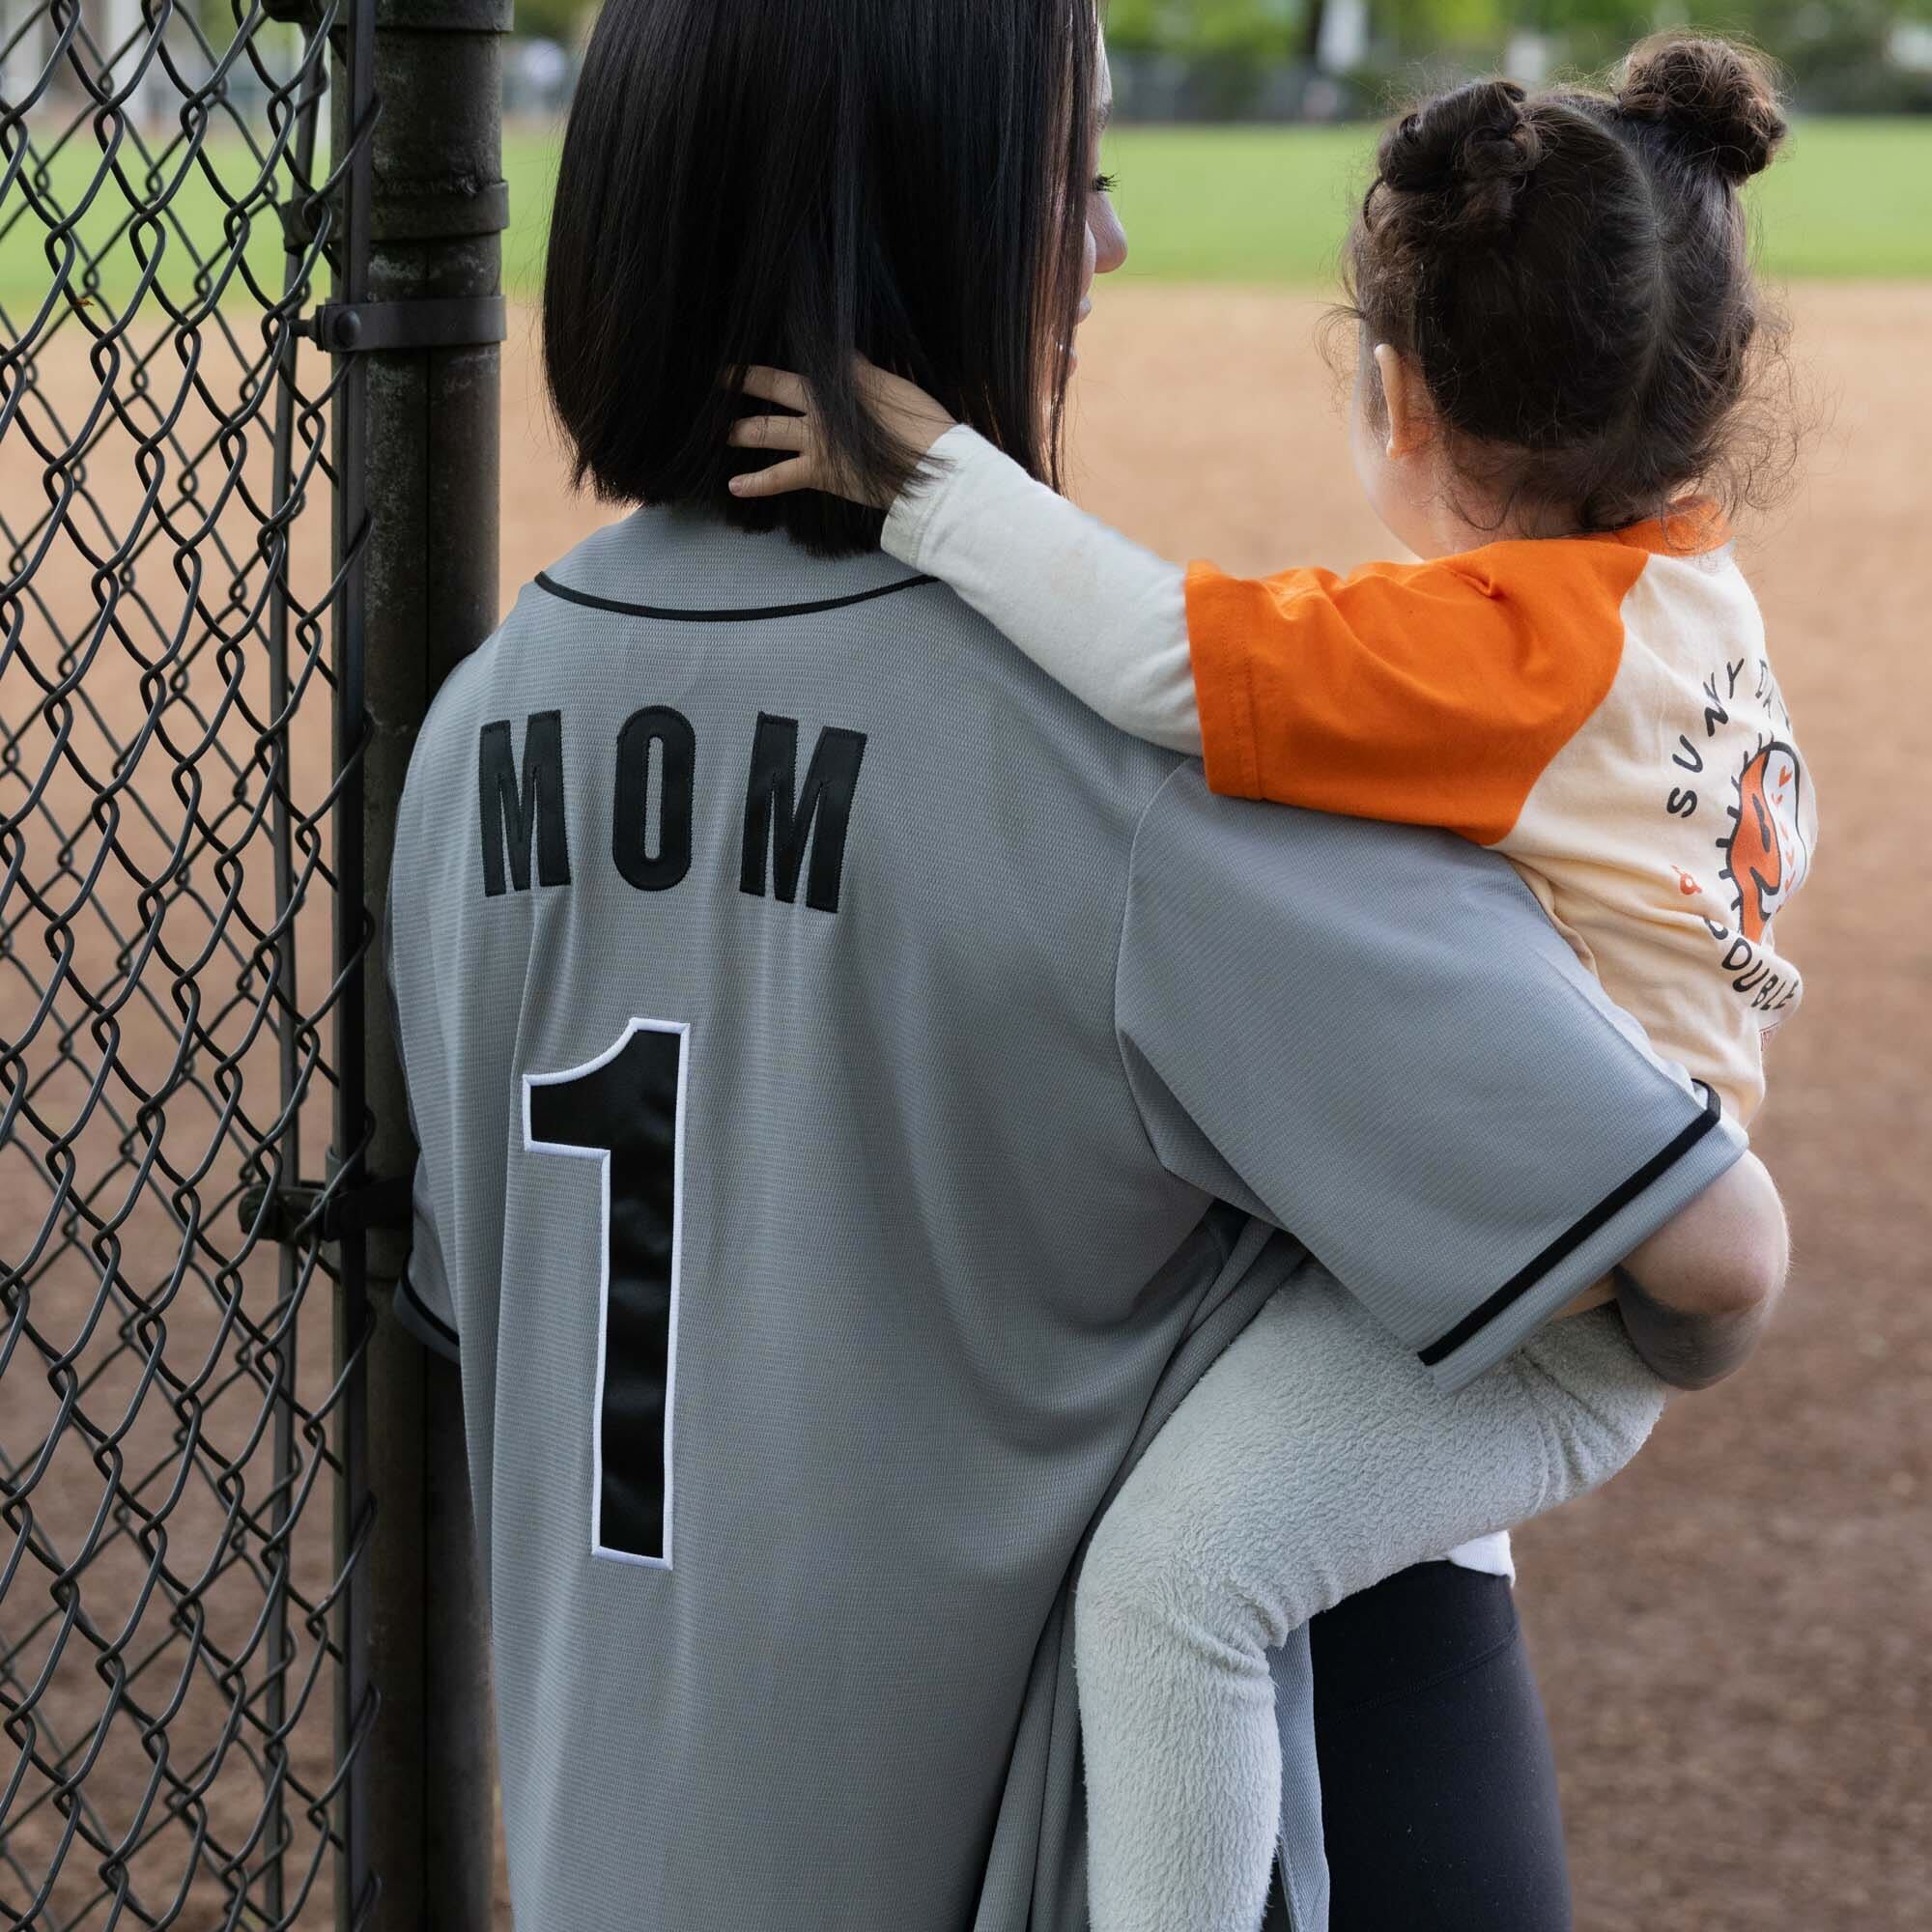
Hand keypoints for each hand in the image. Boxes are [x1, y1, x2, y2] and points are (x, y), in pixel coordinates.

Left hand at [727, 357, 957, 507]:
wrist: (931, 464)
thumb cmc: (923, 425)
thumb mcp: (897, 388)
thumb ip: (868, 373)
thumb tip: (850, 356)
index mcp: (843, 379)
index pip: (809, 359)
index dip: (788, 357)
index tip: (767, 351)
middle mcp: (823, 403)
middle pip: (776, 385)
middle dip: (747, 380)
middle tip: (722, 377)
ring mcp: (817, 437)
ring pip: (767, 429)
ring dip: (740, 431)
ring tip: (720, 433)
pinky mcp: (819, 470)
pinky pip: (780, 477)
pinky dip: (757, 483)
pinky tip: (734, 487)